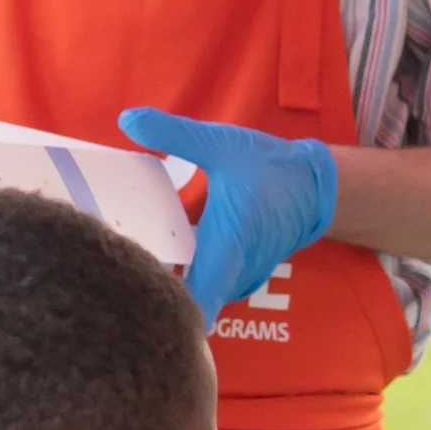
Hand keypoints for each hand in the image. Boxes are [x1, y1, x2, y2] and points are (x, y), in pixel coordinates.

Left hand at [119, 108, 336, 326]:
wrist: (315, 186)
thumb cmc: (269, 169)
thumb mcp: (220, 144)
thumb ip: (173, 134)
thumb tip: (127, 120)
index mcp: (224, 247)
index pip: (193, 303)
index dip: (161, 309)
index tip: (128, 294)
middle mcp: (233, 274)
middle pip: (188, 306)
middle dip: (156, 297)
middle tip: (115, 275)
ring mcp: (241, 279)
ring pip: (201, 299)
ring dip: (173, 291)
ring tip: (132, 269)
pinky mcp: (243, 275)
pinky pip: (212, 289)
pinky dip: (190, 283)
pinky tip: (164, 261)